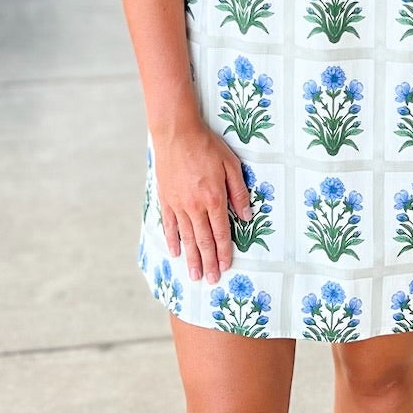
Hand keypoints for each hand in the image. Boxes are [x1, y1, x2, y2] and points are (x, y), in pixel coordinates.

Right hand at [156, 123, 251, 284]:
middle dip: (209, 262)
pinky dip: (172, 240)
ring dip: (191, 258)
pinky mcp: (166, 198)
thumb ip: (239, 193)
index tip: (226, 267)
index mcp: (214, 198)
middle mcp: (195, 205)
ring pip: (186, 237)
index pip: (221, 232)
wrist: (176, 132)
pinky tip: (175, 252)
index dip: (224, 251)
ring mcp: (178, 204)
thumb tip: (247, 217)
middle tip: (211, 280)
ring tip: (194, 275)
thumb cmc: (207, 146)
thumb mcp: (232, 164)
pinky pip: (170, 224)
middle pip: (203, 240)